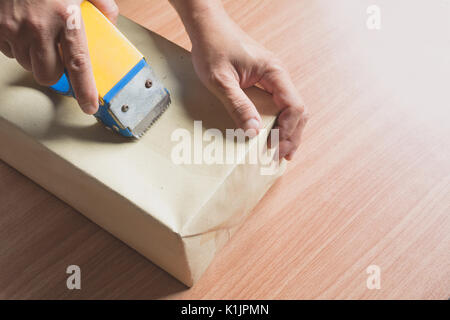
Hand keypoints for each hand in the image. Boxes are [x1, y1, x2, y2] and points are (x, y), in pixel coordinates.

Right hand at [0, 0, 118, 113]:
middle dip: (55, 72)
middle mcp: (38, 26)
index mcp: (65, 17)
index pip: (79, 64)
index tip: (89, 106)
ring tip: (38, 35)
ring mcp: (12, 28)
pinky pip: (8, 52)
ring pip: (27, 64)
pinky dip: (16, 47)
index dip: (85, 89)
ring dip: (35, 58)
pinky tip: (22, 29)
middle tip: (57, 57)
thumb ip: (99, 2)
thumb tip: (110, 19)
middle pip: (48, 75)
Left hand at [189, 12, 308, 159]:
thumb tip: (253, 132)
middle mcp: (278, 75)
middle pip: (298, 110)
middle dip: (292, 135)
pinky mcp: (264, 80)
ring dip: (289, 130)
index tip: (274, 147)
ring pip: (291, 108)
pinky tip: (274, 133)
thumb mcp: (221, 81)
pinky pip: (279, 103)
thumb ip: (238, 105)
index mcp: (274, 72)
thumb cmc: (213, 47)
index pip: (294, 106)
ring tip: (282, 150)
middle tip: (282, 157)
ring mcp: (273, 78)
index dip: (287, 130)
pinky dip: (280, 121)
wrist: (207, 27)